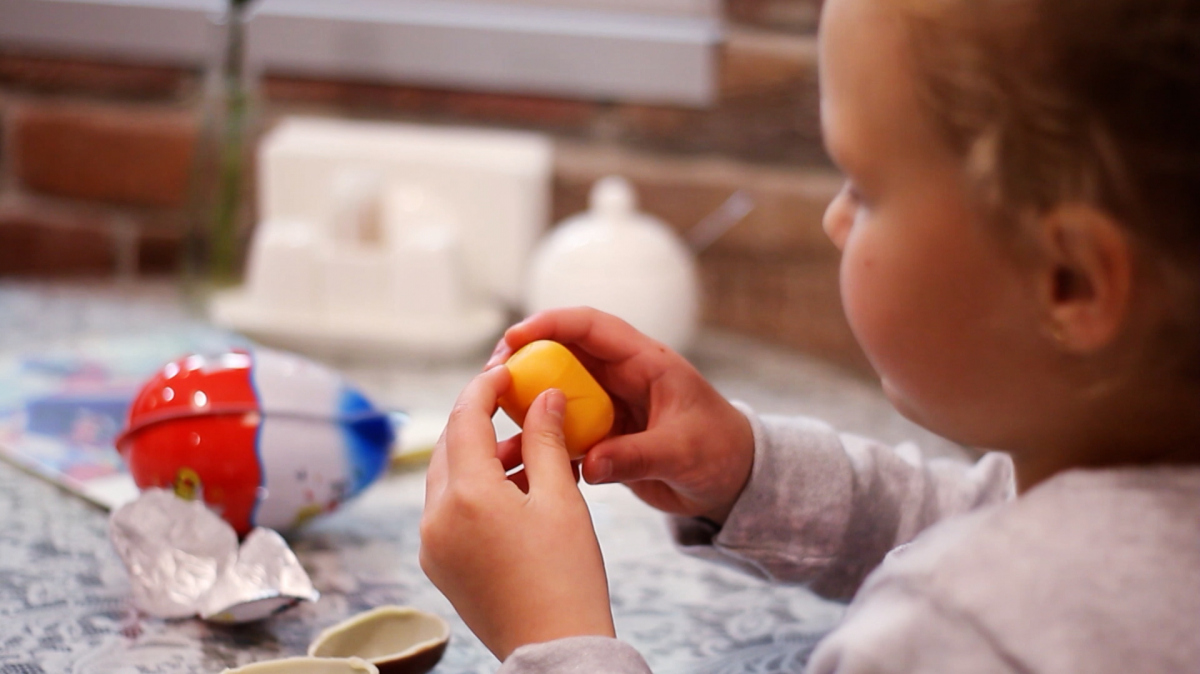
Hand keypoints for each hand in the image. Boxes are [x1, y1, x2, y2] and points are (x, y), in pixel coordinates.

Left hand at [419, 366, 614, 660]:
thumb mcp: (561, 499)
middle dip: (480, 419)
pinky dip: (476, 489)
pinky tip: (516, 489)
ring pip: (448, 477)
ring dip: (481, 456)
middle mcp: (436, 517)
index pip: (465, 418)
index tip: (507, 371)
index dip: (486, 387)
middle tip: (517, 403)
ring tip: (530, 450)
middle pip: (449, 445)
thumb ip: (546, 440)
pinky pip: (449, 509)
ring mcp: (432, 544)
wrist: (555, 650)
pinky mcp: (439, 564)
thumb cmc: (566, 578)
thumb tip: (545, 397)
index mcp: (467, 495)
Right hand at [486, 308, 754, 524]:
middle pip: (562, 354)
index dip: (550, 324)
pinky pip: (562, 432)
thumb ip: (638, 456)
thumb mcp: (684, 452)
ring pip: (555, 394)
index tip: (514, 337)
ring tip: (490, 419)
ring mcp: (609, 406)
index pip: (591, 327)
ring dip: (525, 404)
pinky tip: (515, 459)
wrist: (733, 483)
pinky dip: (539, 442)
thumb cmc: (722, 452)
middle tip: (490, 378)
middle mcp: (621, 378)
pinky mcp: (602, 437)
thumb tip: (590, 464)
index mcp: (646, 363)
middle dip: (524, 360)